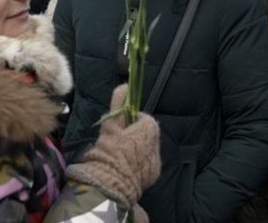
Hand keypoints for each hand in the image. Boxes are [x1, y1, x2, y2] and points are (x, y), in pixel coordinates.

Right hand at [66, 85, 160, 208]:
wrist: (111, 182)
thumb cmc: (110, 151)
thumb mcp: (111, 125)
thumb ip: (118, 103)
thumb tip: (125, 85)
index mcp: (149, 129)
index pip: (144, 118)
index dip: (131, 121)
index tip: (120, 127)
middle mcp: (157, 144)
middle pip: (146, 135)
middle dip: (134, 136)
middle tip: (118, 142)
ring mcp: (156, 161)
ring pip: (147, 149)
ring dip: (137, 150)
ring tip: (120, 155)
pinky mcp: (153, 175)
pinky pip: (147, 164)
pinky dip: (139, 164)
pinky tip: (126, 167)